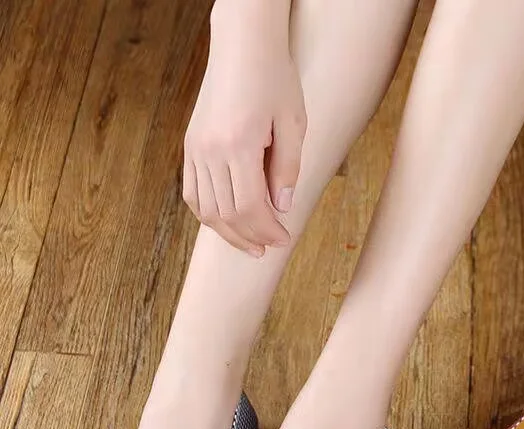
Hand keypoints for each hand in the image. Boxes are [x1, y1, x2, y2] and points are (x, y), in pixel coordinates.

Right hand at [183, 0, 305, 256]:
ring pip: (206, 209)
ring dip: (229, 232)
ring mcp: (196, 148)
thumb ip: (287, 168)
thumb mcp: (293, 123)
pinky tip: (227, 223)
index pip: (251, 206)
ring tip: (250, 244)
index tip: (284, 239)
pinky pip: (192, 192)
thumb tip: (282, 208)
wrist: (241, 45)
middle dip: (251, 237)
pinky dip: (208, 214)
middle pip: (227, 213)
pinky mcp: (190, 145)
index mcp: (239, 143)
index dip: (268, 230)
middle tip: (270, 248)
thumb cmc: (274, 78)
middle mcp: (211, 149)